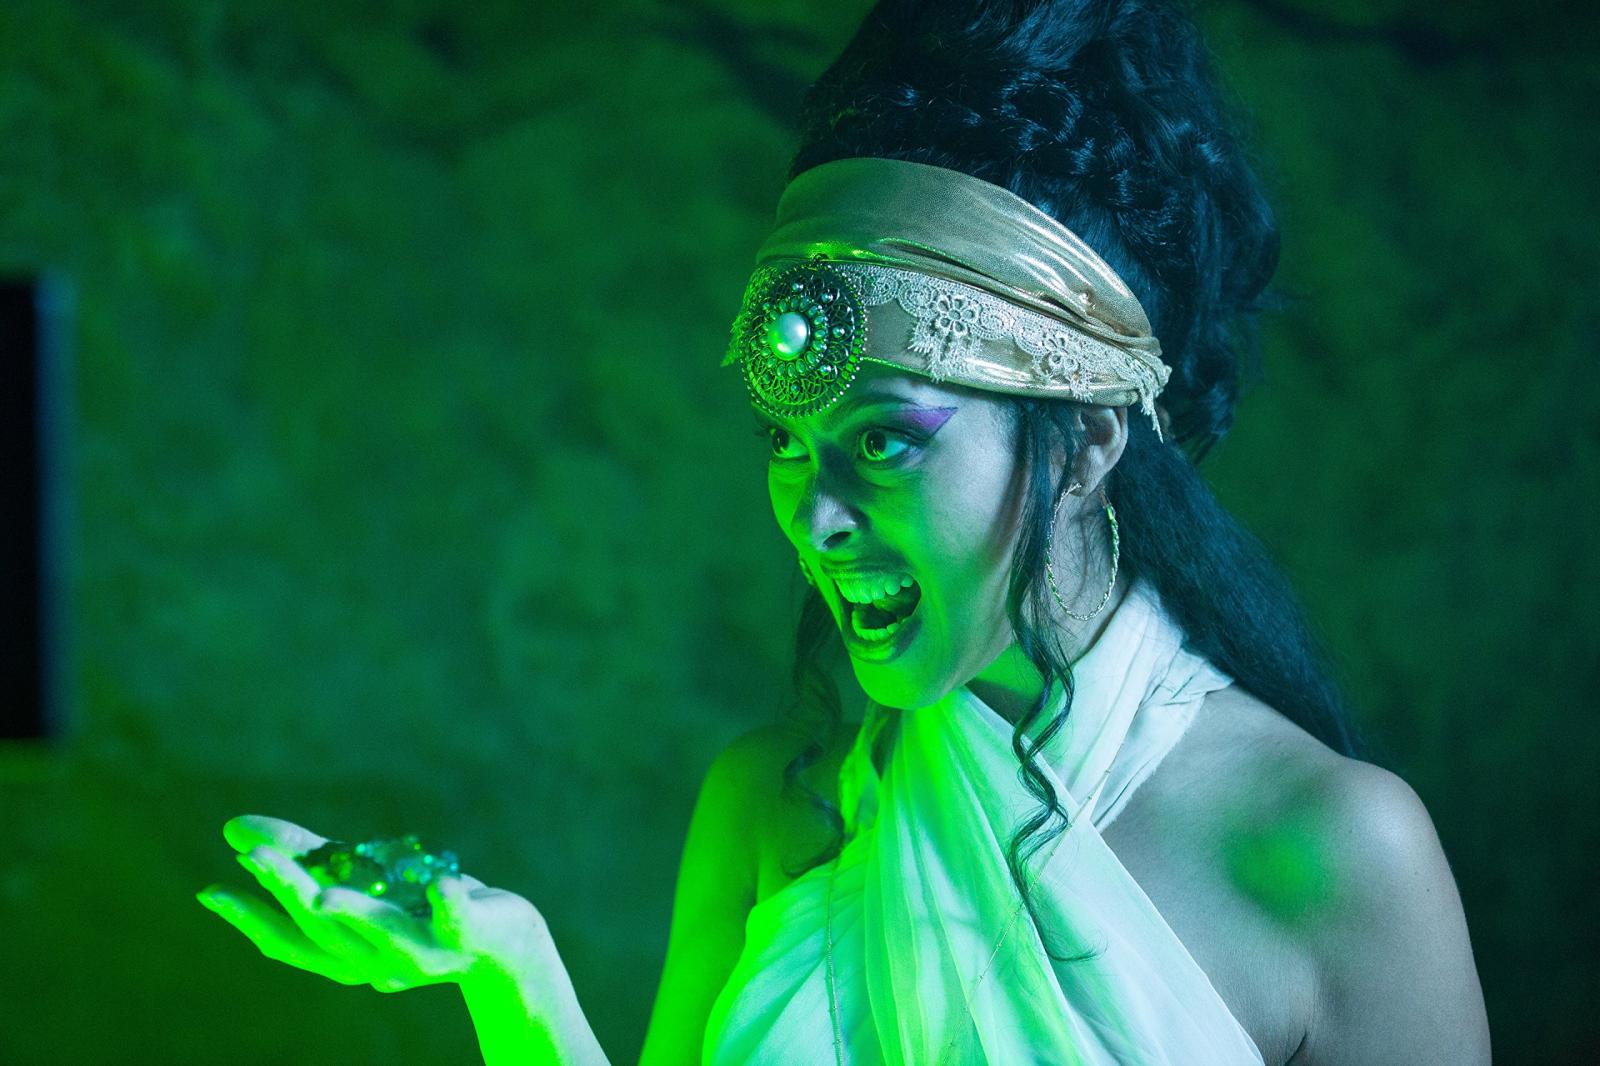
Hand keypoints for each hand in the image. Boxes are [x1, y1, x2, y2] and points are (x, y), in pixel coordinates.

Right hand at [198, 815, 548, 993]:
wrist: (503, 941)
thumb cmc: (420, 907)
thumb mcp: (359, 878)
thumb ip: (304, 855)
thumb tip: (231, 830)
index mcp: (346, 952)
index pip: (288, 941)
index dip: (249, 919)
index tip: (209, 891)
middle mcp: (377, 962)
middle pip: (326, 933)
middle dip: (289, 895)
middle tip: (256, 858)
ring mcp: (425, 953)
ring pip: (384, 936)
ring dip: (354, 914)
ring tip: (322, 894)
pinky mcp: (469, 936)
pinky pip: (459, 922)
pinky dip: (451, 904)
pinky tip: (446, 882)